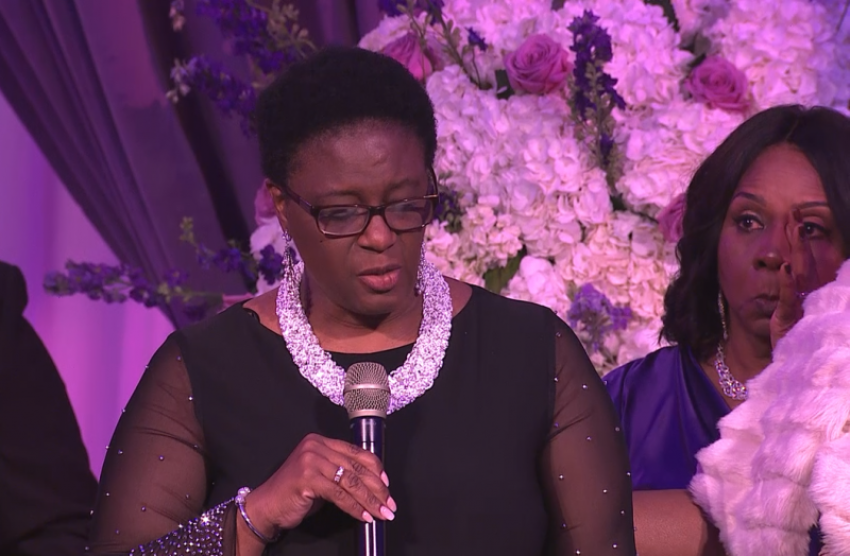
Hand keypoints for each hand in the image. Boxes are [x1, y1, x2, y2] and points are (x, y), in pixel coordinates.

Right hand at [245, 433, 395, 535]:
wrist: (266, 507)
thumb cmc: (294, 494)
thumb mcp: (320, 476)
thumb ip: (340, 472)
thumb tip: (371, 483)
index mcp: (320, 441)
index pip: (356, 452)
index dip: (375, 469)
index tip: (386, 485)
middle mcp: (316, 446)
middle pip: (356, 467)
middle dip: (376, 488)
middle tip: (389, 504)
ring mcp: (311, 460)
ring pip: (350, 481)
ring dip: (369, 500)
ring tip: (381, 513)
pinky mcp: (307, 478)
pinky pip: (339, 494)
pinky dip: (355, 507)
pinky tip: (364, 516)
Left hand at [771, 214, 821, 347]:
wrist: (786, 361)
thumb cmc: (788, 334)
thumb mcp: (787, 307)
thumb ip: (789, 286)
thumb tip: (784, 262)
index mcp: (807, 289)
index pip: (805, 258)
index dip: (801, 237)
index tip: (796, 216)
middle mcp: (809, 294)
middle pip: (805, 259)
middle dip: (799, 235)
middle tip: (795, 212)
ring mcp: (802, 304)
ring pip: (800, 272)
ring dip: (797, 250)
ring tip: (794, 228)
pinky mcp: (790, 318)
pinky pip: (789, 297)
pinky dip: (786, 282)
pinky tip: (784, 266)